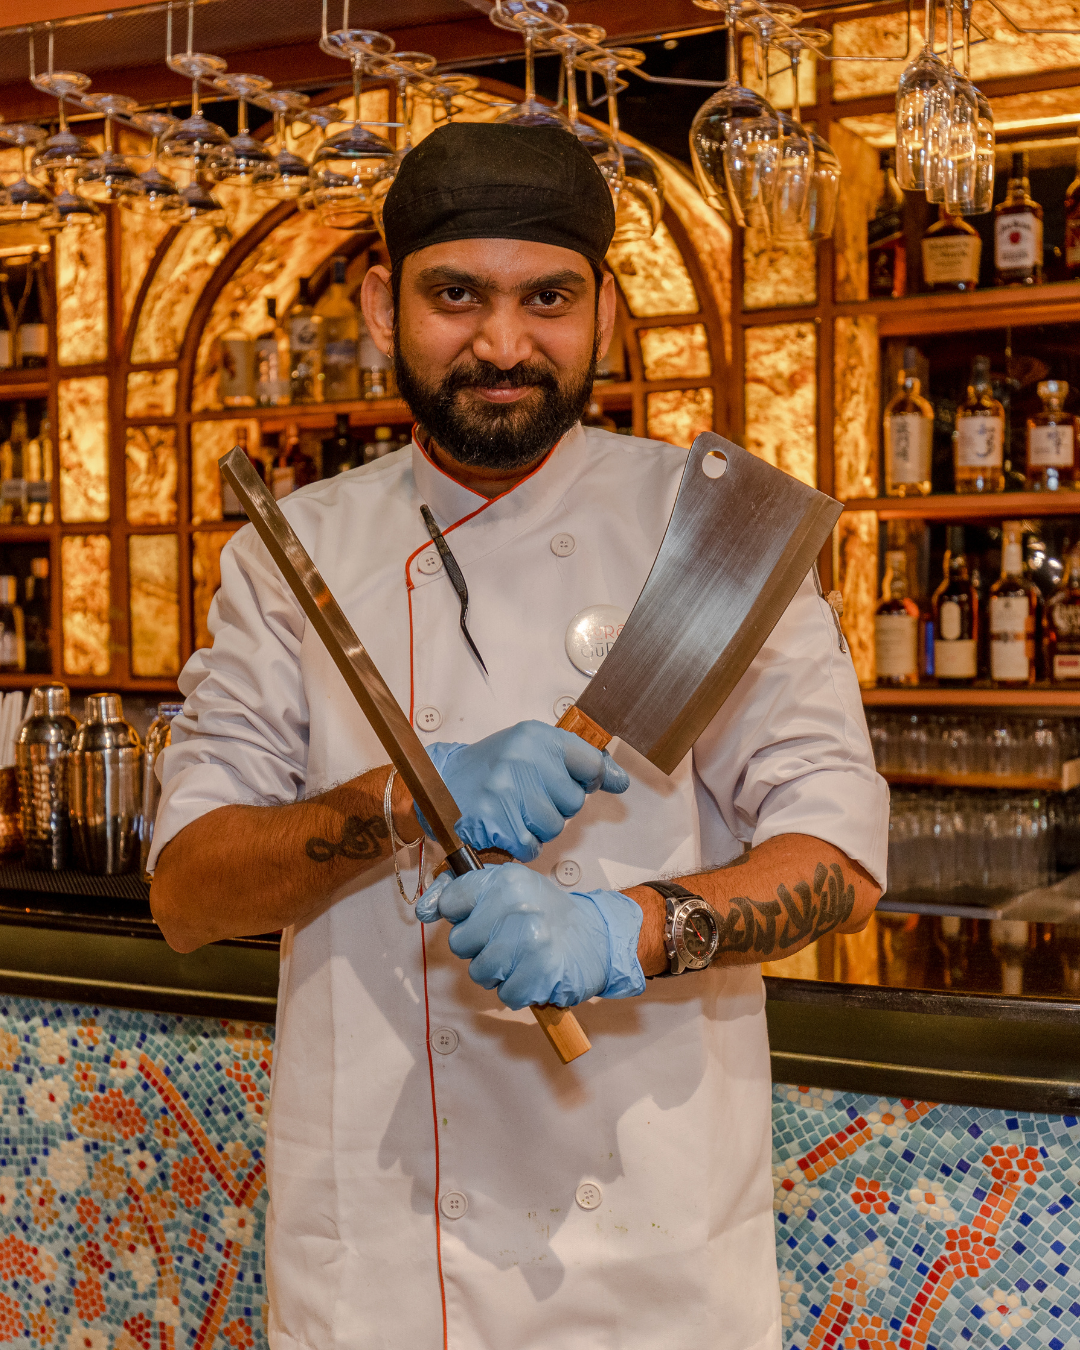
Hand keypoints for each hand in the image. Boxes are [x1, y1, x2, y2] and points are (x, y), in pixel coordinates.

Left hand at [416, 863, 644, 1008]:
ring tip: (521, 959)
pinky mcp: (539, 973)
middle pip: (459, 943)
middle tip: (507, 941)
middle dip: (479, 949)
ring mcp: (529, 940)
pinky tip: (533, 973)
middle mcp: (516, 905)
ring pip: (479, 972)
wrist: (598, 939)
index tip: (483, 919)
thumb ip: (464, 895)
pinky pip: (504, 994)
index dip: (463, 916)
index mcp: (506, 880)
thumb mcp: (510, 889)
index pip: (452, 902)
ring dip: (498, 973)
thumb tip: (422, 909)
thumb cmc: (546, 914)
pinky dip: (517, 990)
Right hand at [418, 721, 628, 861]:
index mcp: (536, 737)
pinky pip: (531, 847)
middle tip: (528, 797)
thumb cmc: (493, 768)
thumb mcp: (534, 751)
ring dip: (538, 828)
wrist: (438, 782)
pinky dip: (522, 845)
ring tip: (514, 811)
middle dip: (556, 807)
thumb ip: (579, 763)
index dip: (586, 781)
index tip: (574, 782)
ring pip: (554, 827)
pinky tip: (505, 827)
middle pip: (573, 803)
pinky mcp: (493, 821)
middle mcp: (523, 759)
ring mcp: (507, 790)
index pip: (591, 764)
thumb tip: (621, 782)